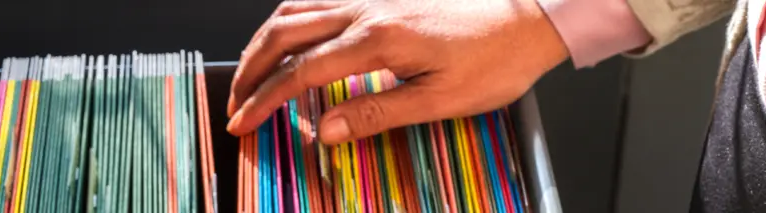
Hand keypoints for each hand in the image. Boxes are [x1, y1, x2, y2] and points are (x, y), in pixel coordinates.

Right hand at [226, 0, 568, 143]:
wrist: (529, 17)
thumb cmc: (495, 60)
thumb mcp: (441, 100)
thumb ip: (377, 113)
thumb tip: (325, 130)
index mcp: (378, 40)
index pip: (301, 73)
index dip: (265, 101)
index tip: (242, 123)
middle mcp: (366, 10)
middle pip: (284, 34)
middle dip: (251, 71)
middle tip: (236, 104)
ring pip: (295, 10)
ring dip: (263, 42)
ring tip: (250, 74)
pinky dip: (290, 20)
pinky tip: (288, 39)